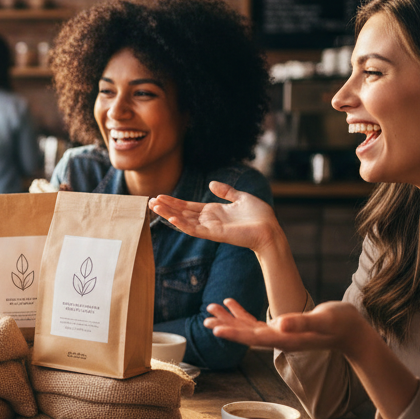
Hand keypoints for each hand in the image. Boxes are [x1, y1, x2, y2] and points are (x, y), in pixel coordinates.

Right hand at [149, 181, 279, 253]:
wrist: (270, 229)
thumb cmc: (259, 216)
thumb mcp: (240, 197)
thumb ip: (225, 191)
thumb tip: (211, 183)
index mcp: (214, 211)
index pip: (188, 206)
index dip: (174, 201)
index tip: (160, 196)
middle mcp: (209, 220)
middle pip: (182, 212)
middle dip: (166, 206)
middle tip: (149, 201)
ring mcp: (210, 228)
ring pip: (184, 221)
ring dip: (168, 213)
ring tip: (154, 206)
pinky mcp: (214, 234)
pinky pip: (194, 229)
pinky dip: (182, 224)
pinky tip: (170, 217)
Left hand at [204, 297, 370, 355]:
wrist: (354, 332)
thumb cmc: (342, 324)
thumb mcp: (324, 319)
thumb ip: (302, 323)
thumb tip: (280, 324)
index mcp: (286, 339)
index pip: (255, 338)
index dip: (234, 333)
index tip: (216, 330)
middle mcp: (280, 339)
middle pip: (246, 335)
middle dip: (226, 327)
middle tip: (206, 320)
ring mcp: (281, 335)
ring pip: (248, 328)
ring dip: (229, 319)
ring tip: (210, 310)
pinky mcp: (283, 329)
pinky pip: (257, 322)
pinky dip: (242, 314)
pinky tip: (230, 303)